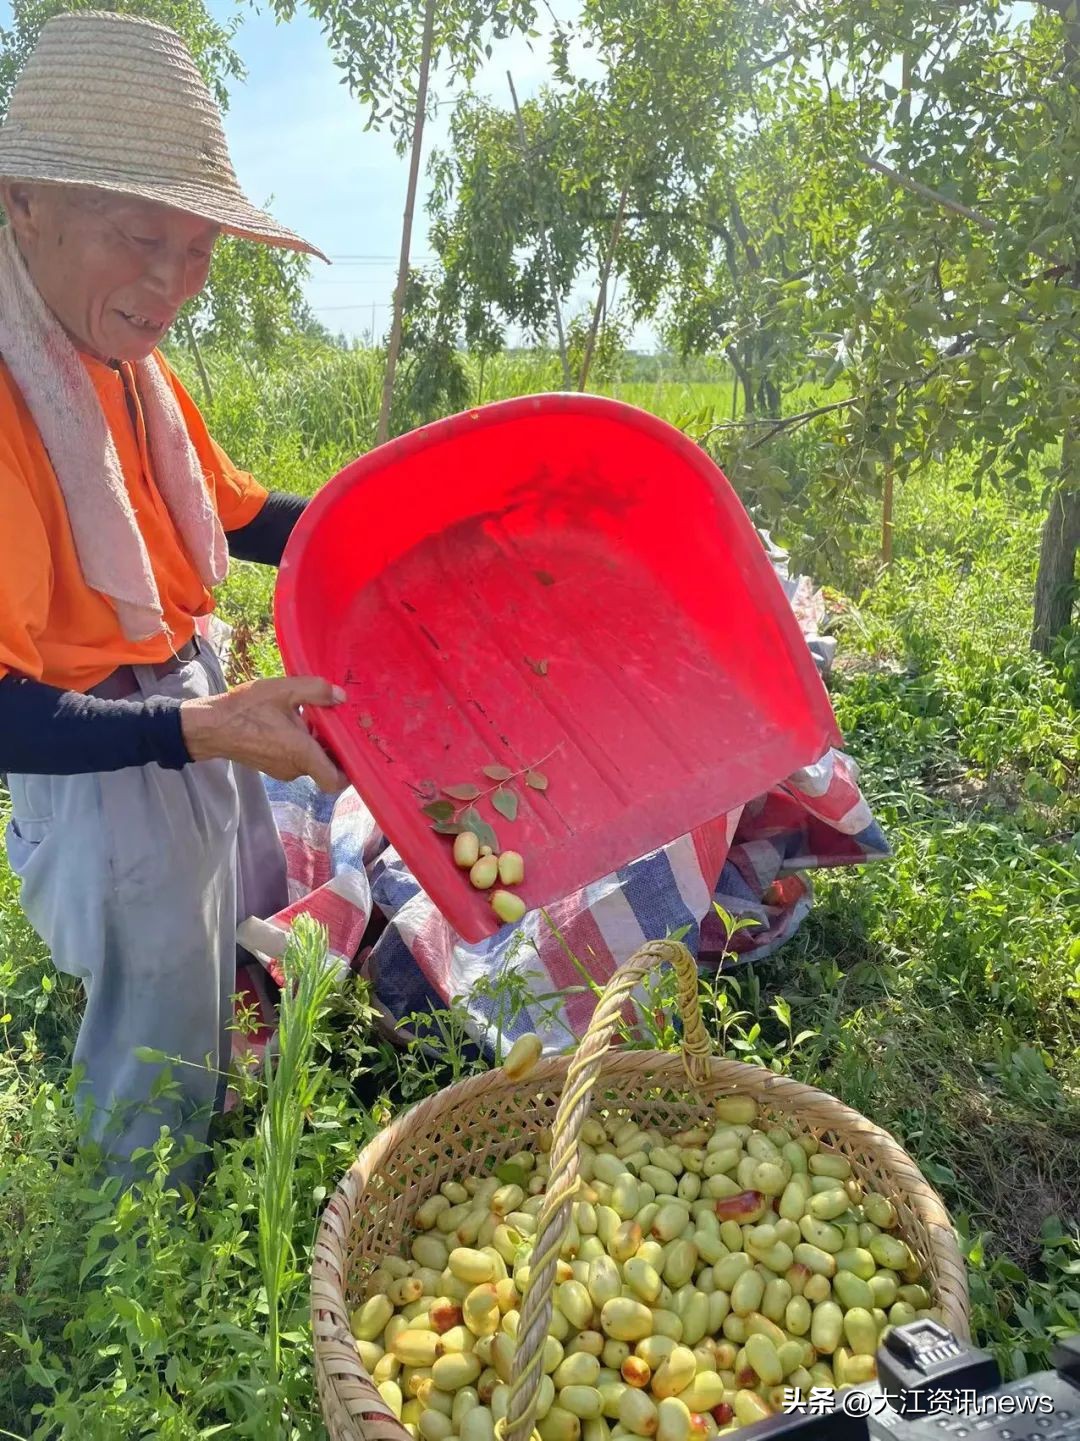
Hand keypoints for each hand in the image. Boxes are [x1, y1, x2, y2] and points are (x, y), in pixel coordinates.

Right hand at [180, 676, 348, 791]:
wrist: (210, 726)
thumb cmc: (246, 709)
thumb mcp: (284, 690)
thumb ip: (316, 691)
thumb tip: (341, 696)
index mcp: (302, 753)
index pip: (335, 781)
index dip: (350, 773)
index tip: (355, 752)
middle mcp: (295, 768)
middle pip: (326, 765)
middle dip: (334, 747)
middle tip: (337, 722)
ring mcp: (282, 770)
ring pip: (311, 761)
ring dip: (316, 743)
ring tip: (314, 717)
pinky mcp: (272, 767)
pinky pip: (296, 759)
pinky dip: (301, 745)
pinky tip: (295, 721)